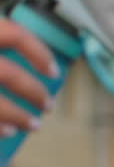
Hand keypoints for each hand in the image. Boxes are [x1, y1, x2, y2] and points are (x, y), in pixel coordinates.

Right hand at [0, 17, 57, 134]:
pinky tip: (7, 131)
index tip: (55, 72)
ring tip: (33, 125)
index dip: (39, 53)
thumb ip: (4, 48)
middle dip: (34, 92)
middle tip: (48, 106)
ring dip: (17, 116)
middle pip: (9, 75)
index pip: (14, 35)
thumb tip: (39, 72)